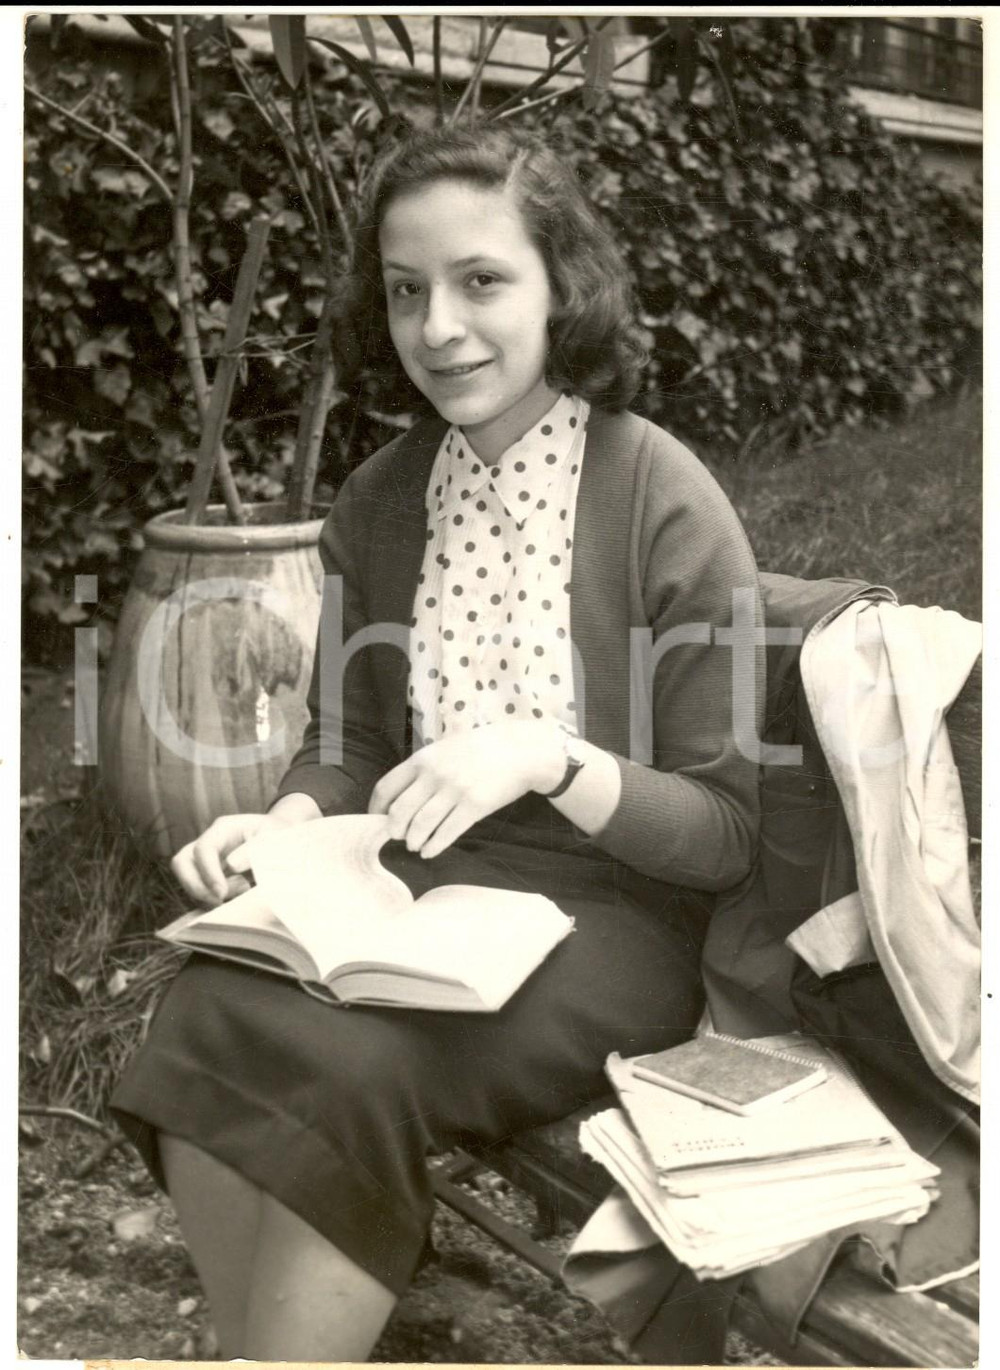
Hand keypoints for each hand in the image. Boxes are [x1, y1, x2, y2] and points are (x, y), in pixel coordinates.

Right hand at [170, 805, 310, 906]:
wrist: (281, 838)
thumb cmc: (278, 835)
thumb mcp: (273, 837)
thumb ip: (255, 849)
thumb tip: (231, 865)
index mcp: (224, 828)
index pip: (203, 849)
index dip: (208, 873)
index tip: (222, 893)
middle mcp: (210, 842)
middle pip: (181, 863)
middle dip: (195, 886)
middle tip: (220, 901)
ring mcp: (207, 859)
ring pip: (186, 879)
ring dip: (205, 895)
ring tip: (239, 893)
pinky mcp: (210, 875)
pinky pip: (199, 890)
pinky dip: (211, 900)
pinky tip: (235, 899)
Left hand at [368, 720, 563, 859]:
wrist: (519, 751)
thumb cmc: (480, 750)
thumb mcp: (445, 749)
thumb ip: (423, 769)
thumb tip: (399, 797)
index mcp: (423, 759)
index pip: (386, 787)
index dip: (377, 809)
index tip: (378, 820)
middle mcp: (435, 774)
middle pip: (400, 811)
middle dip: (394, 830)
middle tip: (398, 837)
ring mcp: (455, 790)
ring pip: (421, 825)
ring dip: (413, 841)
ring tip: (415, 846)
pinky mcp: (474, 806)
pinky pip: (446, 833)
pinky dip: (434, 846)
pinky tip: (430, 851)